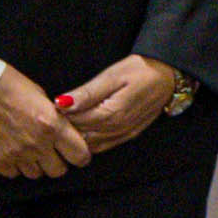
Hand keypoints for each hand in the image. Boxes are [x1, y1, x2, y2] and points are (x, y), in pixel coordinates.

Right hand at [0, 66, 92, 181]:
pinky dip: (16, 166)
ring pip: (37, 175)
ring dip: (36, 165)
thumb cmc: (10, 85)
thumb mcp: (42, 97)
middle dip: (58, 162)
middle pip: (59, 171)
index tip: (75, 152)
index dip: (80, 155)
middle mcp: (38, 143)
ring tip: (28, 149)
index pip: (80, 155)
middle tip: (51, 152)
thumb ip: (56, 120)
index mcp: (53, 125)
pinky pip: (15, 174)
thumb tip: (65, 134)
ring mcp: (18, 155)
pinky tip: (12, 150)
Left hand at [58, 54, 186, 152]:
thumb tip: (61, 104)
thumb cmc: (140, 70)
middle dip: (65, 128)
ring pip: (90, 145)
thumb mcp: (112, 75)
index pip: (76, 122)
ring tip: (65, 122)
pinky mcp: (127, 136)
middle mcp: (117, 130)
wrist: (168, 76)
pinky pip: (102, 146)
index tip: (49, 107)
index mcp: (111, 114)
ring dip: (76, 136)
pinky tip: (81, 131)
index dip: (60, 116)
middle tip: (52, 116)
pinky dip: (88, 141)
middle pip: (81, 136)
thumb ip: (87, 93)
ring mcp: (123, 135)